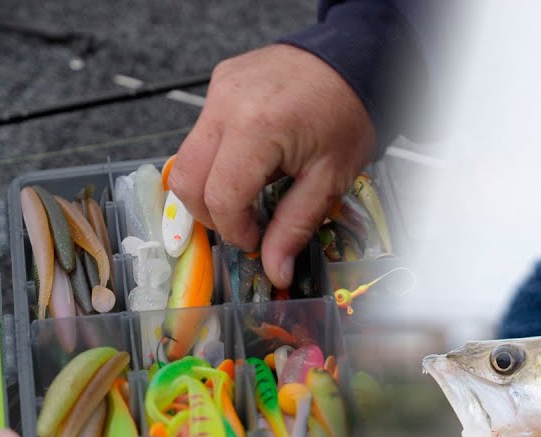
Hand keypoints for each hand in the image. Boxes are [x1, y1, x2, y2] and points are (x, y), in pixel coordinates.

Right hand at [169, 43, 374, 287]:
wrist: (354, 62)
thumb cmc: (348, 115)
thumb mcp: (329, 179)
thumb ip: (295, 226)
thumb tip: (274, 270)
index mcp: (256, 128)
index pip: (220, 197)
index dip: (234, 230)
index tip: (255, 239)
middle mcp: (226, 105)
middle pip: (186, 179)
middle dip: (210, 214)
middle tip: (245, 223)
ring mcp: (218, 90)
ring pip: (187, 157)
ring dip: (211, 185)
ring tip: (251, 191)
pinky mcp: (219, 83)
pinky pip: (202, 132)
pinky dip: (219, 157)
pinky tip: (252, 159)